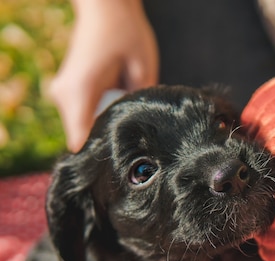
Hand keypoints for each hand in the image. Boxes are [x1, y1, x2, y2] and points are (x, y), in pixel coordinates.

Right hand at [50, 0, 157, 151]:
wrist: (105, 7)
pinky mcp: (66, 93)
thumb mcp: (143, 70)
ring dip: (106, 127)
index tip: (126, 162)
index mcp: (80, 91)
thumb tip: (142, 132)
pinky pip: (85, 117)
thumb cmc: (126, 33)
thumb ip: (138, 105)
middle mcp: (63, 96)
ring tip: (128, 115)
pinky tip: (119, 106)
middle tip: (137, 137)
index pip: (82, 141)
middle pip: (85, 140)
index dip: (104, 155)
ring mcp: (62, 95)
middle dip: (110, 141)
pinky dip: (102, 117)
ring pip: (84, 129)